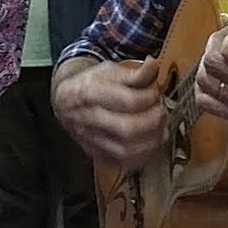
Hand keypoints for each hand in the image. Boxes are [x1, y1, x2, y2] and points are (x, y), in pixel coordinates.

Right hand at [52, 57, 166, 171]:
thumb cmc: (91, 84)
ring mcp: (91, 140)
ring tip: (160, 128)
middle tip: (162, 112)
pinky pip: (122, 163)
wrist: (65, 101)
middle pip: (127, 129)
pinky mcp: (96, 154)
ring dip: (151, 141)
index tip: (156, 93)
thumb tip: (153, 65)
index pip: (127, 101)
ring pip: (125, 151)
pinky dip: (143, 156)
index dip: (149, 98)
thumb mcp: (109, 70)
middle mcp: (88, 119)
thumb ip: (134, 72)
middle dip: (153, 122)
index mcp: (90, 92)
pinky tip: (151, 143)